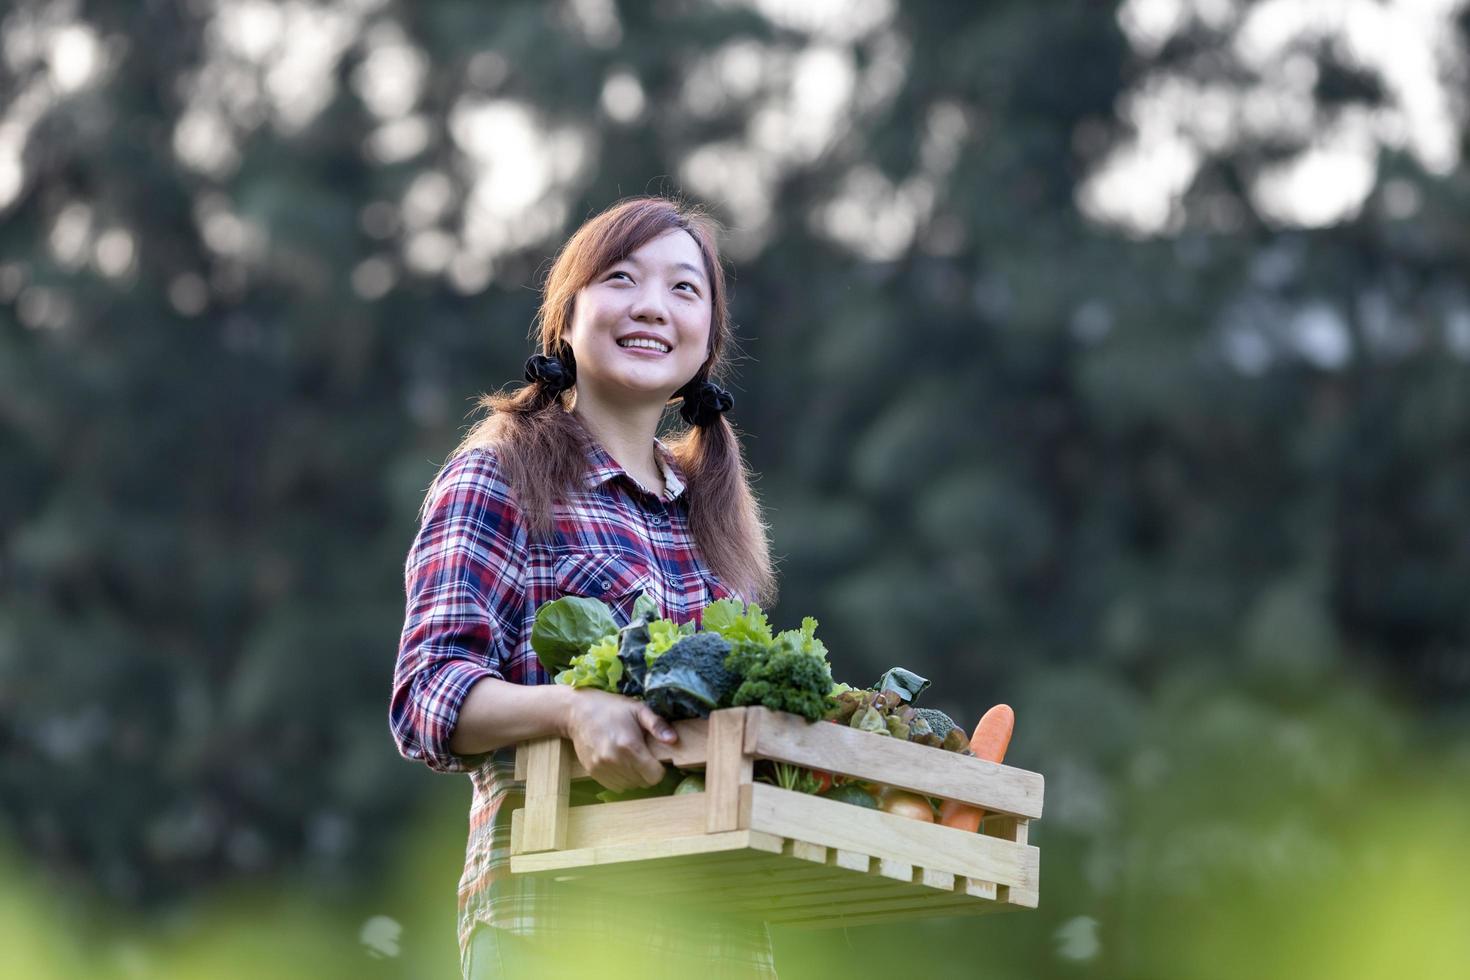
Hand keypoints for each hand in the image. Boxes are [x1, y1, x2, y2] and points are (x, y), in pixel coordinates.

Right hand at [562, 689, 677, 792]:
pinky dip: (621, 778)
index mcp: (629, 746)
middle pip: (643, 782)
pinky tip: (618, 762)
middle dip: (647, 771)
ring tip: (629, 757)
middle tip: (642, 754)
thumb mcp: (638, 709)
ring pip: (629, 786)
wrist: (578, 712)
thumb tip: (674, 740)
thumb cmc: (612, 708)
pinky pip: (615, 786)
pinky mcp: (593, 772)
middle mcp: (615, 761)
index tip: (655, 757)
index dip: (659, 768)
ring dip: (634, 776)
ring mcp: (602, 768)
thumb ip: (657, 725)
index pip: (654, 776)